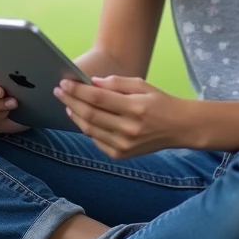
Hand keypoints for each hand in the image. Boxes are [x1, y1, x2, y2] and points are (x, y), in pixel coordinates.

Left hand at [54, 76, 188, 158]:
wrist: (180, 127)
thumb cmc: (160, 102)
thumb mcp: (142, 85)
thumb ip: (116, 83)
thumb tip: (92, 83)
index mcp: (135, 108)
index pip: (98, 98)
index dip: (78, 90)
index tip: (64, 82)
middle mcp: (129, 129)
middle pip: (90, 114)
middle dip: (71, 101)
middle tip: (59, 91)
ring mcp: (125, 145)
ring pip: (90, 130)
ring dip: (75, 116)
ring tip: (68, 104)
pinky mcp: (122, 155)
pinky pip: (97, 141)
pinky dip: (87, 129)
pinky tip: (83, 118)